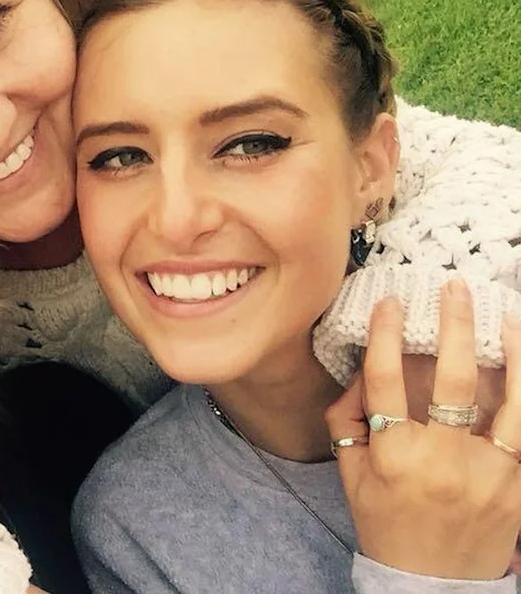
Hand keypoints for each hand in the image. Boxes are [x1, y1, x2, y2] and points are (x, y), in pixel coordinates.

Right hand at [325, 279, 520, 579]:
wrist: (432, 582)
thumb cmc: (386, 521)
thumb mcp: (351, 472)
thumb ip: (348, 418)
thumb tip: (365, 370)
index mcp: (393, 455)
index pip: (386, 380)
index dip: (386, 335)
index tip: (391, 303)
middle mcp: (441, 460)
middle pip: (450, 379)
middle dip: (453, 324)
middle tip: (454, 287)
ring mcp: (488, 474)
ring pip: (508, 400)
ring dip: (509, 350)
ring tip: (503, 315)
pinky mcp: (519, 487)